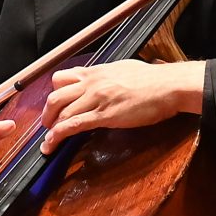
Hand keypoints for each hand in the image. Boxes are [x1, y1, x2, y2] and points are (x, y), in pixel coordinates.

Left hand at [37, 59, 205, 151]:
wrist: (168, 86)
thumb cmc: (153, 80)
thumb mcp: (123, 70)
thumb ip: (108, 77)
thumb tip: (103, 83)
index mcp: (96, 72)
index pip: (62, 78)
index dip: (54, 92)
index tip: (54, 105)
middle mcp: (91, 83)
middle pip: (55, 96)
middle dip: (47, 113)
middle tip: (48, 125)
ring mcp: (96, 99)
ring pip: (61, 112)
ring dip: (50, 128)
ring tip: (48, 141)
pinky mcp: (103, 116)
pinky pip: (73, 125)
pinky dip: (58, 136)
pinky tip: (52, 145)